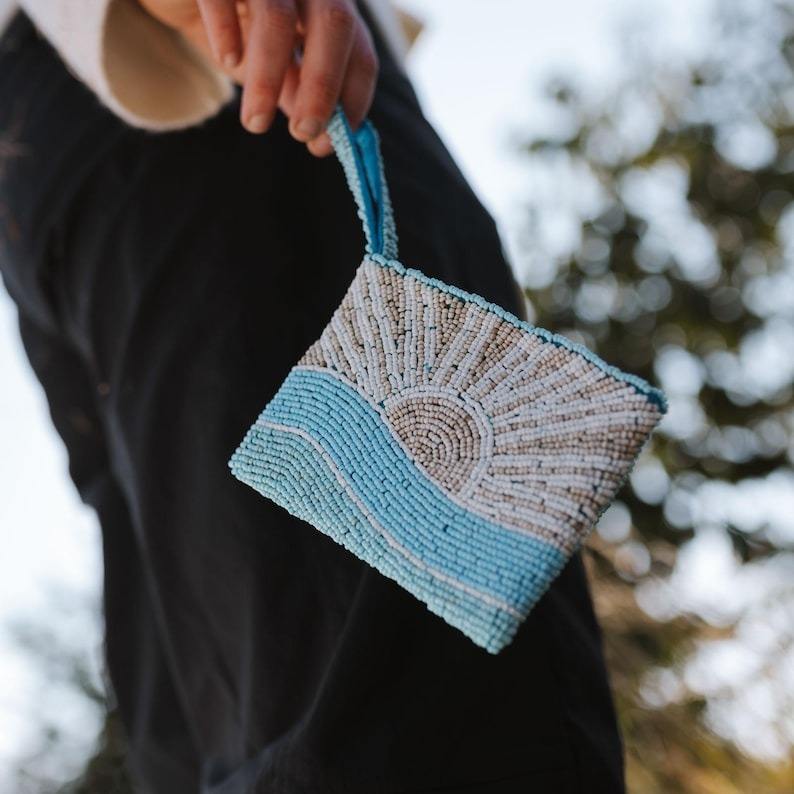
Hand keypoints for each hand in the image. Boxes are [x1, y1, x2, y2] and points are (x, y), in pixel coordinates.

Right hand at [137, 0, 378, 155]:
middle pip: (334, 24)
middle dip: (323, 86)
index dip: (352, 99)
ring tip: (255, 122)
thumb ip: (297, 90)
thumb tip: (323, 135)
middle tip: (304, 133)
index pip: (360, 50)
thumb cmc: (232, 24)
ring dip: (269, 78)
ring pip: (277, 16)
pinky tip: (228, 61)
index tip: (327, 143)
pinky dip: (227, 32)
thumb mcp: (271, 63)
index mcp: (327, 4)